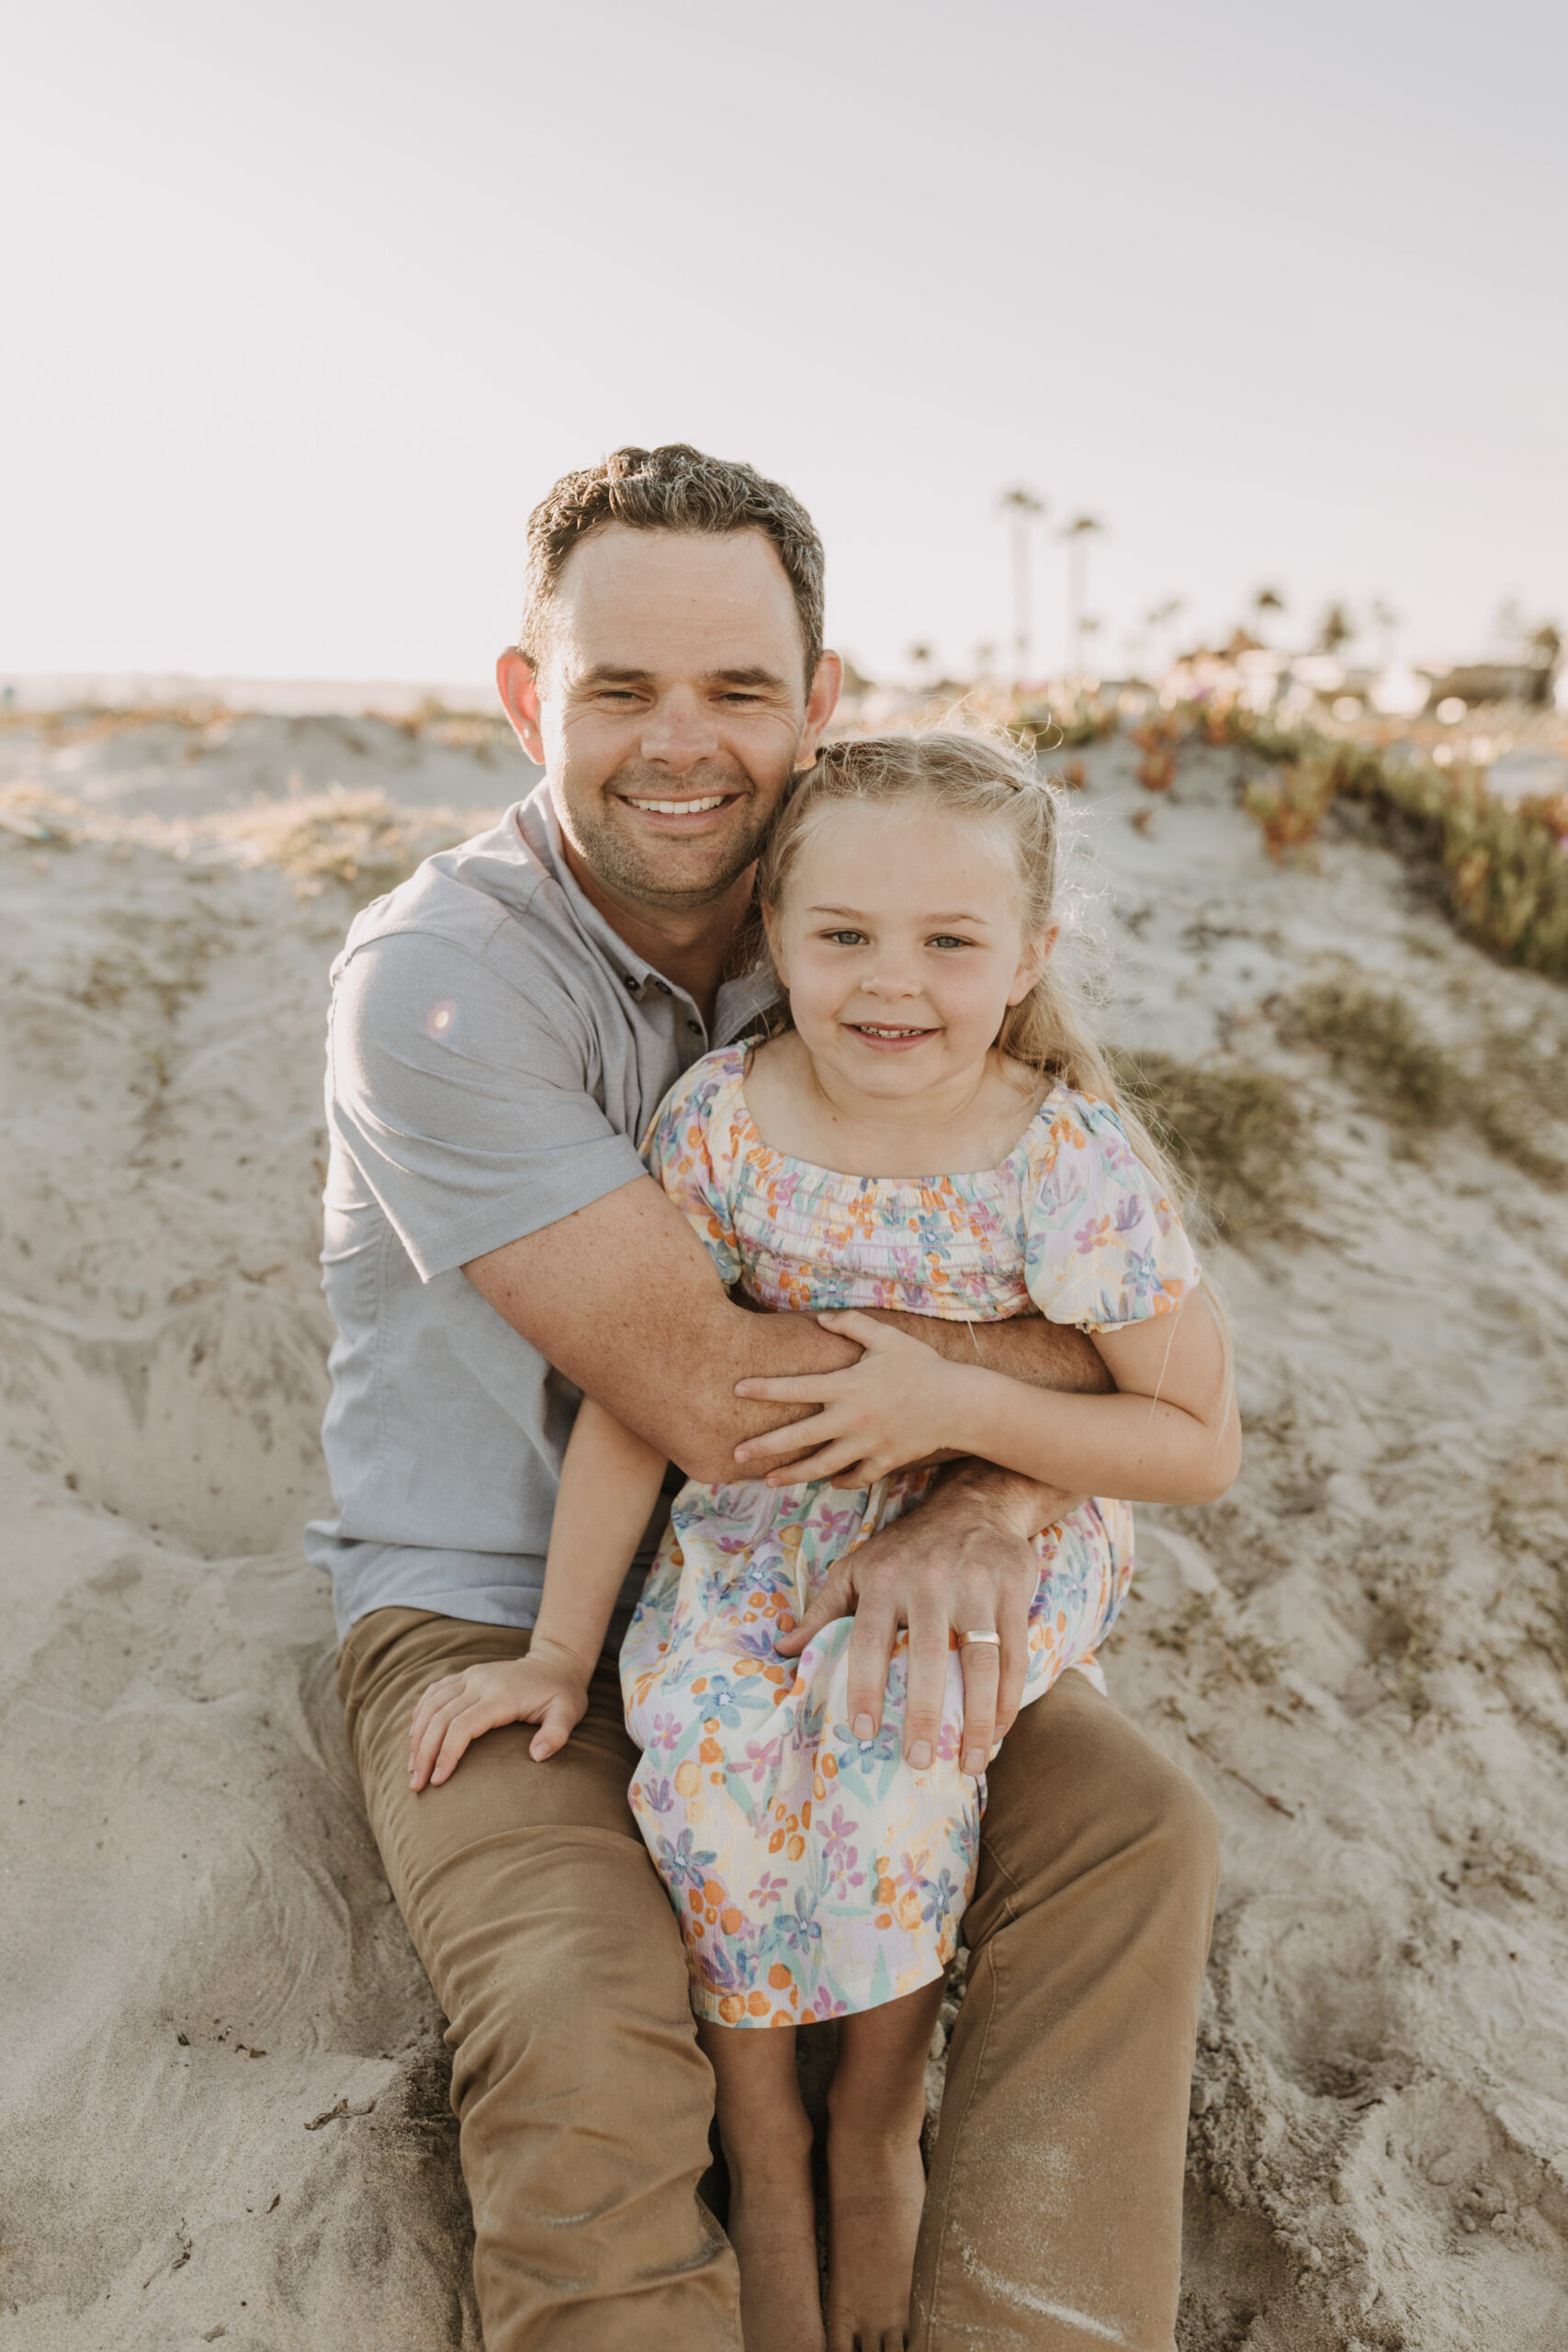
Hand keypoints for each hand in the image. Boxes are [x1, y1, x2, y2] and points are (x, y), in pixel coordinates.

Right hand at [408, 1638, 590, 1788]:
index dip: (446, 1753)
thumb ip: (556, 1735)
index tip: (437, 1781)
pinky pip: (434, 1692)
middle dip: (424, 1753)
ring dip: (417, 1737)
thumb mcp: (569, 1713)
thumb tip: (536, 1757)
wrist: (556, 1663)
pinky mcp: (466, 1675)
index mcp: (501, 1695)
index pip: (462, 1725)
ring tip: (412, 1768)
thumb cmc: (563, 1694)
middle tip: (416, 1785)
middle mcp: (480, 1682)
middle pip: (440, 1718)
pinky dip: (420, 1713)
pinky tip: (414, 1736)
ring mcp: (471, 1676)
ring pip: (431, 1705)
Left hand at [734, 1309, 982, 1485]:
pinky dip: (839, 1480)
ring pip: (821, 1466)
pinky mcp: (883, 1461)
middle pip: (799, 1437)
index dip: (765, 1388)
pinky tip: (827, 1481)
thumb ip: (852, 1325)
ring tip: (768, 1480)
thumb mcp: (887, 1338)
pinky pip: (855, 1476)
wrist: (958, 1403)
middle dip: (765, 1447)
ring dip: (792, 1474)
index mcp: (847, 1386)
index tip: (737, 1388)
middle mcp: (851, 1419)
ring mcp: (867, 1444)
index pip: (796, 1388)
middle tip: (736, 1454)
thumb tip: (821, 1319)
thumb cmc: (921, 1365)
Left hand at [773, 1464, 1064, 1778]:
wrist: (975, 1502)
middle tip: (919, 1760)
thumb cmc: (907, 1548)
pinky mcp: (1013, 1589)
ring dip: (978, 1717)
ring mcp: (976, 1584)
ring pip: (980, 1659)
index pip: (870, 1640)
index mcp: (885, 1579)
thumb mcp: (858, 1569)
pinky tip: (1000, 1729)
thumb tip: (783, 1649)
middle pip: (928, 1656)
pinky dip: (1009, 1696)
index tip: (862, 1731)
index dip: (864, 1686)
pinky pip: (1014, 1651)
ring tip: (971, 1762)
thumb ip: (825, 1611)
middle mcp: (930, 1580)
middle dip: (925, 1714)